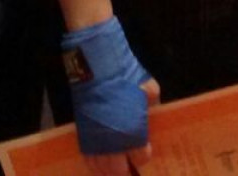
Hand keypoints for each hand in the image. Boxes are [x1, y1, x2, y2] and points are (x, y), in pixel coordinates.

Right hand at [62, 18, 159, 173]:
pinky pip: (89, 161)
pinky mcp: (83, 138)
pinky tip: (101, 162)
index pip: (141, 159)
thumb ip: (153, 107)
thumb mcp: (149, 91)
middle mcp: (115, 145)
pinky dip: (96, 165)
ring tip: (116, 167)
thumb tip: (154, 115)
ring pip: (103, 170)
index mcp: (134, 135)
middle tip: (131, 165)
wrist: (98, 70)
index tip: (144, 150)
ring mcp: (97, 143)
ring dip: (110, 170)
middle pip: (120, 171)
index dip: (143, 156)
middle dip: (127, 170)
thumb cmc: (127, 79)